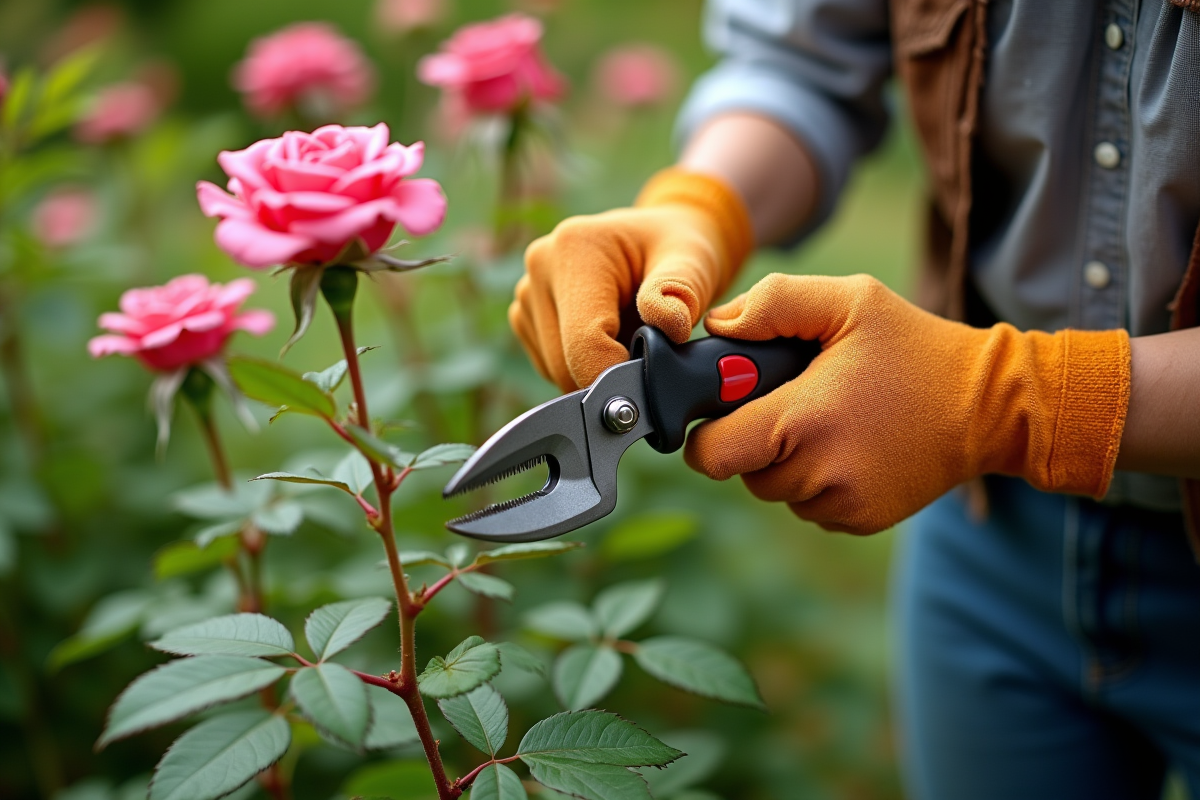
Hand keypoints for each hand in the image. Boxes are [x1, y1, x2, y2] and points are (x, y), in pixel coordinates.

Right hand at [510, 169, 752, 390]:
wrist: (658, 240)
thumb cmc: (678, 250)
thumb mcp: (693, 262)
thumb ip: (681, 293)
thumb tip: (669, 326)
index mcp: (574, 247)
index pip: (584, 343)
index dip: (618, 375)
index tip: (648, 379)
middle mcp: (540, 266)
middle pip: (565, 366)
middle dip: (610, 373)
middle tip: (646, 347)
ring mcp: (527, 292)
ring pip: (555, 372)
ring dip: (595, 369)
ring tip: (626, 331)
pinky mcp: (525, 315)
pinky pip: (550, 368)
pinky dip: (582, 365)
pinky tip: (607, 335)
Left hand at [684, 273, 1130, 533]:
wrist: (990, 405)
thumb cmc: (913, 346)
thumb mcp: (850, 300)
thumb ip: (775, 303)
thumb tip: (720, 327)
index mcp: (802, 420)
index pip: (710, 455)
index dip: (708, 430)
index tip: (727, 407)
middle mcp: (817, 473)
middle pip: (742, 472)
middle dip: (752, 439)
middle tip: (794, 400)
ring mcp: (841, 505)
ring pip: (775, 490)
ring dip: (785, 461)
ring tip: (829, 418)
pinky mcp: (861, 521)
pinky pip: (809, 506)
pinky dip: (816, 480)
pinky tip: (851, 445)